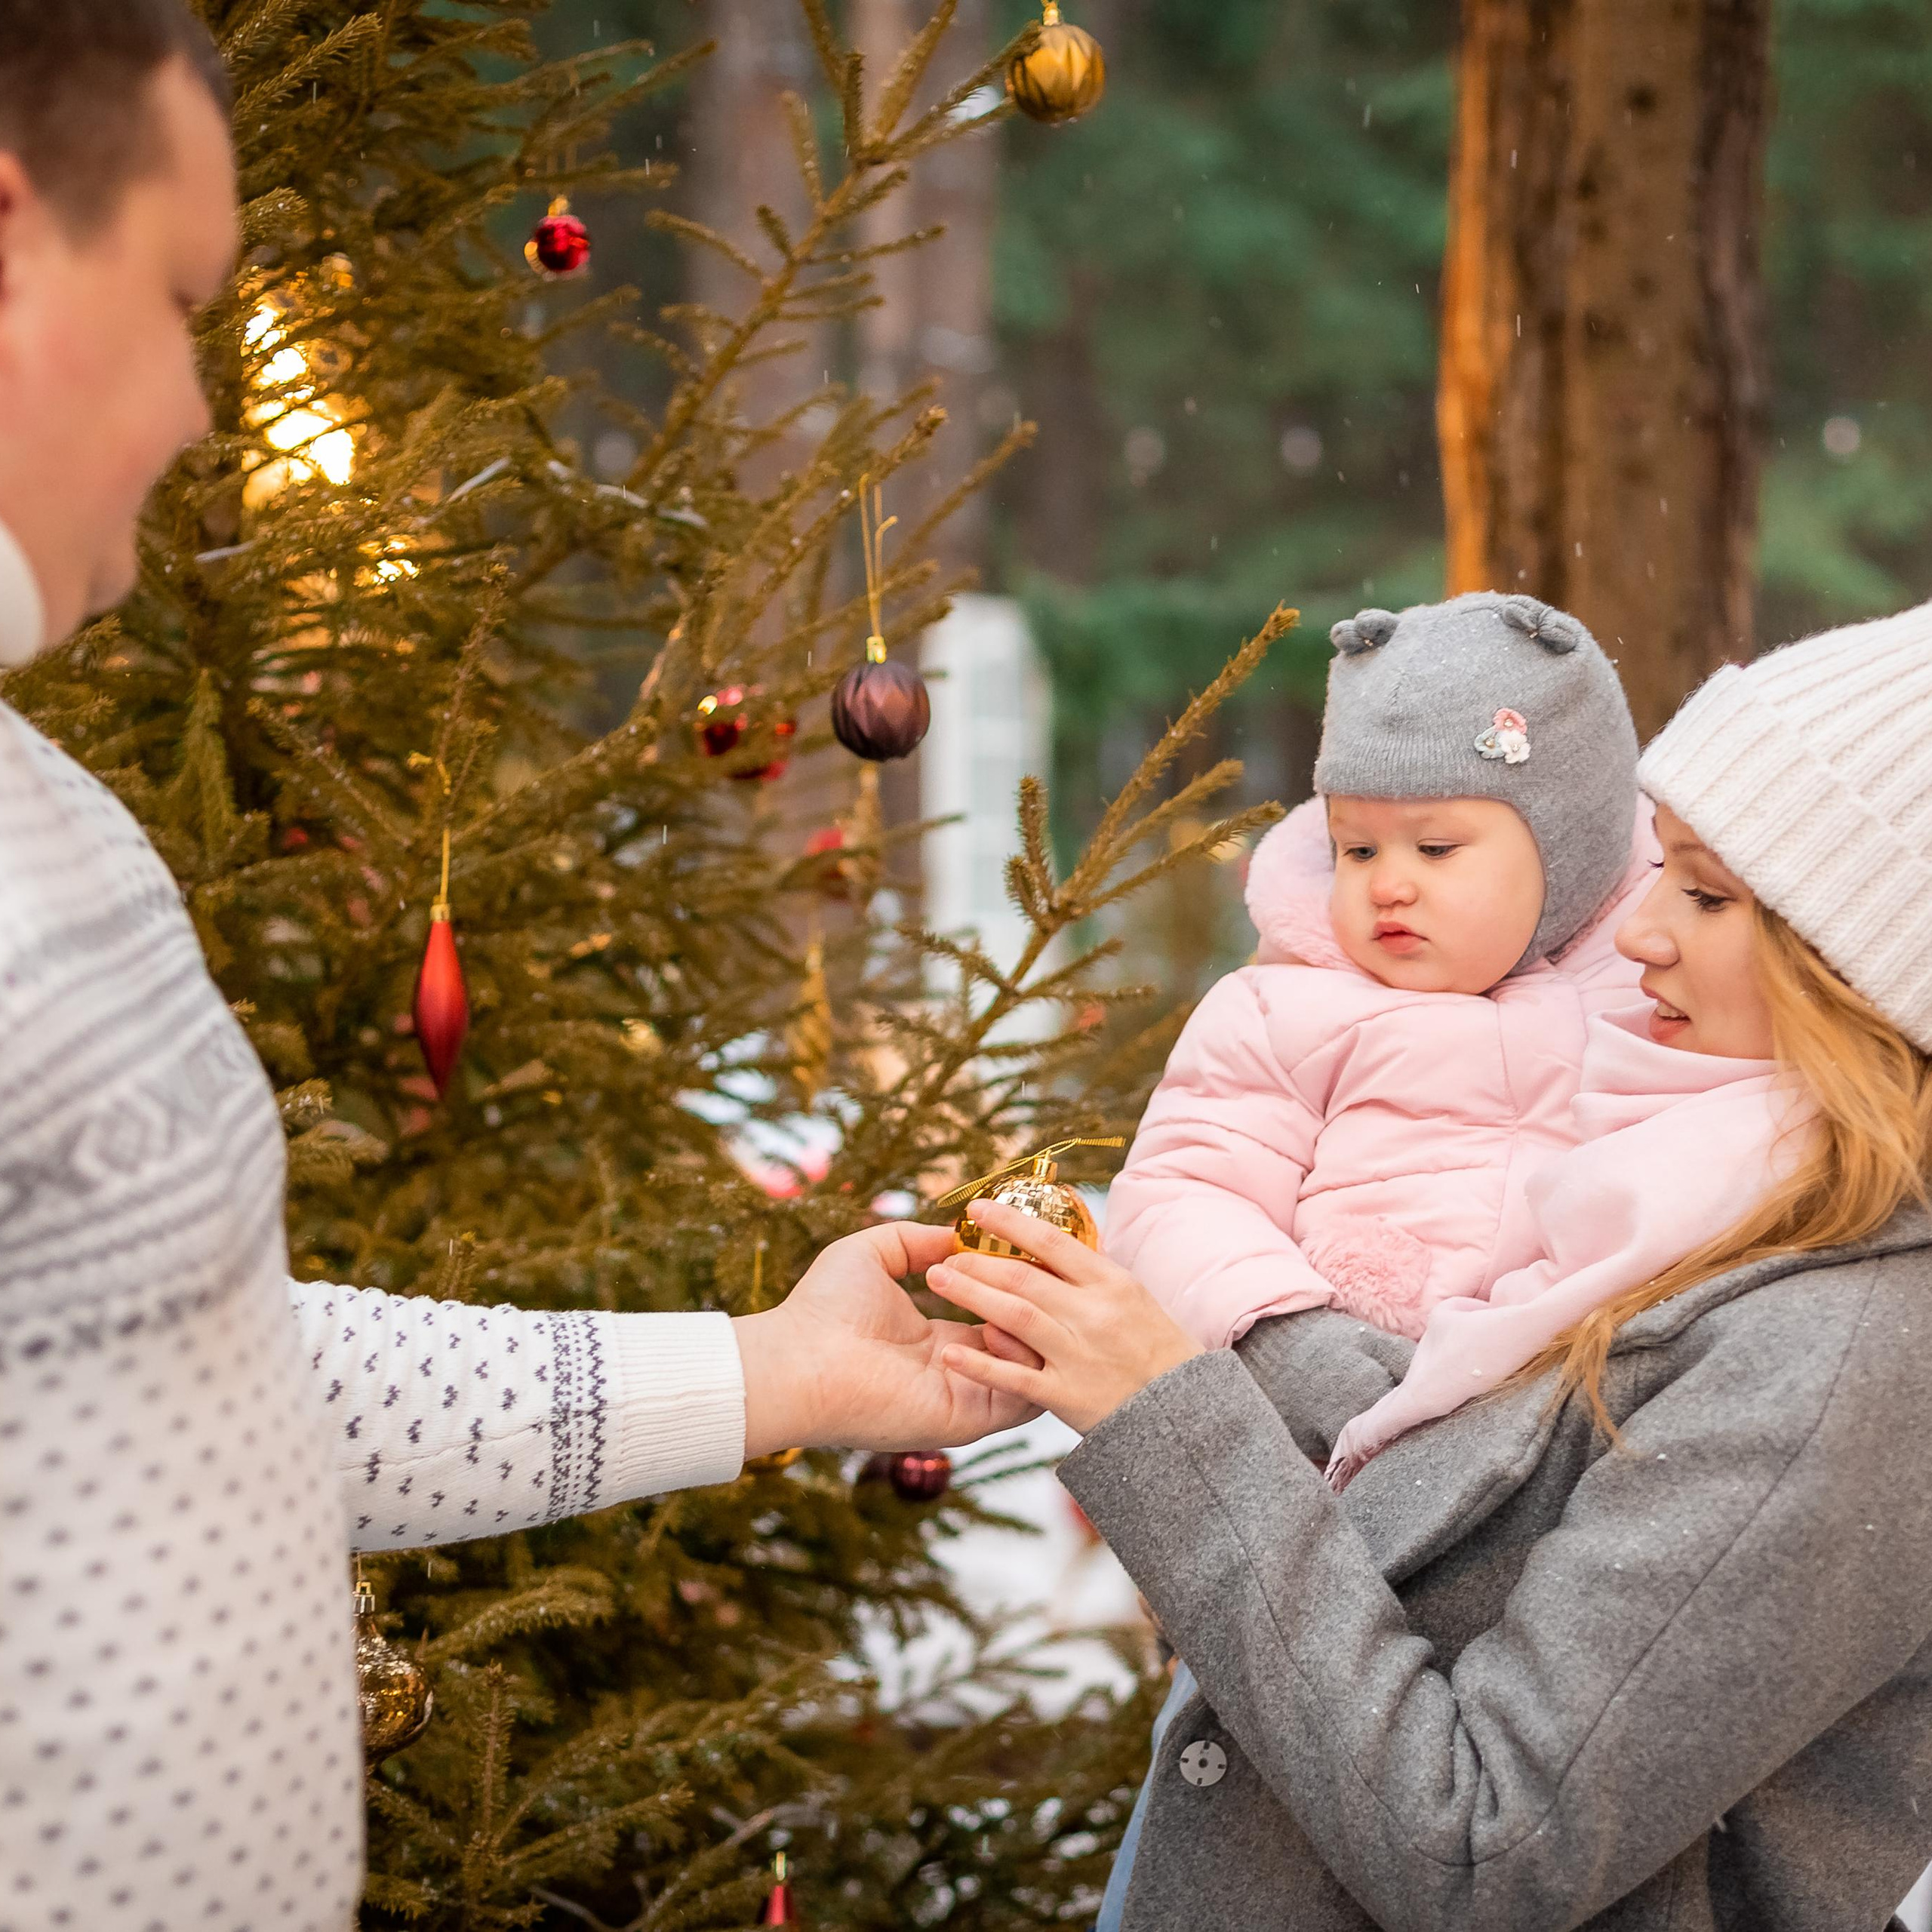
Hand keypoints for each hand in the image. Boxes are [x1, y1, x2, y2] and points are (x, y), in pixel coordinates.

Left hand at [732, 1221, 1041, 1459]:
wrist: (800, 1359)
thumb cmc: (825, 1307)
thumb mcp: (874, 1252)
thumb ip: (915, 1239)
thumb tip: (957, 1235)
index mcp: (937, 1339)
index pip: (998, 1318)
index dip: (1018, 1288)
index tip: (1031, 1259)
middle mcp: (956, 1371)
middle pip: (1021, 1343)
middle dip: (1035, 1307)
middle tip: (1038, 1275)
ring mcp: (964, 1397)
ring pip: (1030, 1372)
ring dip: (1033, 1334)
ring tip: (1016, 1300)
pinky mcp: (965, 1420)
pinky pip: (1018, 1398)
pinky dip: (1022, 1365)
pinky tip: (999, 1330)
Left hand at [924, 1200, 1202, 1433]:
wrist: (1187, 1416)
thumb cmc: (1157, 1351)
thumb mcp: (1133, 1300)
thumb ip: (1090, 1276)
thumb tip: (1046, 1243)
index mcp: (1111, 1283)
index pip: (1051, 1241)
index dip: (1009, 1221)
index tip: (976, 1208)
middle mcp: (1093, 1314)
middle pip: (1023, 1276)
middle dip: (978, 1261)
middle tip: (945, 1253)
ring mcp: (1079, 1355)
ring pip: (1014, 1317)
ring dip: (970, 1295)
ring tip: (938, 1280)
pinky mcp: (1067, 1397)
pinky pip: (1014, 1379)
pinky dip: (980, 1365)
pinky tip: (950, 1353)